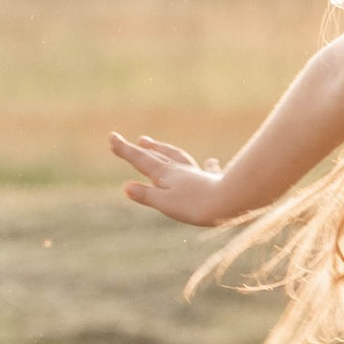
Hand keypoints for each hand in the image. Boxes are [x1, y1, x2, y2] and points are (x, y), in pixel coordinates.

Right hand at [110, 132, 232, 228]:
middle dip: (145, 149)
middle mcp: (182, 170)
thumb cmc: (196, 206)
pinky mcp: (216, 182)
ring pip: (179, 158)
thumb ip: (147, 195)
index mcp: (167, 174)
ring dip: (166, 151)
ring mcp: (199, 175)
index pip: (142, 160)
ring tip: (156, 145)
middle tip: (137, 141)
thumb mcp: (166, 203)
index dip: (125, 150)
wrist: (231, 203)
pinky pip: (209, 171)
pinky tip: (212, 162)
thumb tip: (126, 187)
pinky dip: (208, 166)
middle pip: (160, 156)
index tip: (112, 137)